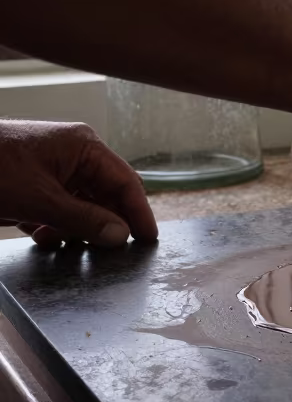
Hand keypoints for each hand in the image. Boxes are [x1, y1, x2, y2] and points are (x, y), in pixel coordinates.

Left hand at [0, 120, 157, 247]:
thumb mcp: (38, 200)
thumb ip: (83, 219)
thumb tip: (120, 235)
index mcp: (84, 147)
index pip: (126, 182)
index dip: (139, 213)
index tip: (148, 241)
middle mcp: (74, 155)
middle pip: (105, 195)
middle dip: (105, 224)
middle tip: (110, 254)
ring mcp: (52, 168)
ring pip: (81, 204)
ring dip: (77, 228)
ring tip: (68, 248)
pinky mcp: (33, 182)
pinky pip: (57, 207)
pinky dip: (54, 225)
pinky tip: (43, 237)